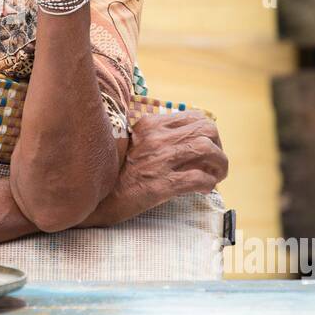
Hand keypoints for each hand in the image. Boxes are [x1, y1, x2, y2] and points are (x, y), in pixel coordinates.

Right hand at [84, 110, 228, 225]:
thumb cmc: (115, 173)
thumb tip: (188, 141)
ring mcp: (159, 160)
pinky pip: (198, 178)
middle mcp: (156, 138)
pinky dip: (208, 184)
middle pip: (207, 129)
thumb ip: (157, 138)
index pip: (195, 117)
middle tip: (215, 163)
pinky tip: (204, 190)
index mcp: (149, 125)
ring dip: (219, 165)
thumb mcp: (134, 144)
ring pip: (207, 150)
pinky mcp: (161, 184)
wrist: (95, 198)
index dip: (209, 133)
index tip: (208, 147)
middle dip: (218, 147)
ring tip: (215, 177)